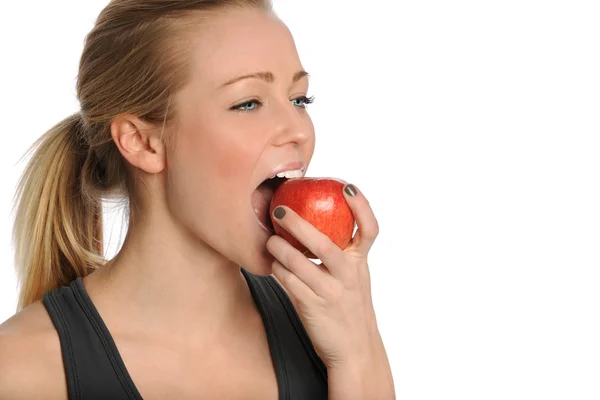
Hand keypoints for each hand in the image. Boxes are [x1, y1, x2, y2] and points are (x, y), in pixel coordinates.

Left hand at [265, 183, 381, 368]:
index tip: (347, 187)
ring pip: (301, 263)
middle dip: (299, 223)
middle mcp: (349, 275)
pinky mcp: (313, 307)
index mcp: (361, 264)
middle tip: (280, 210)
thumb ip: (343, 256)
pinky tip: (271, 264)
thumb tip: (314, 226)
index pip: (369, 230)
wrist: (355, 350)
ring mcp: (331, 292)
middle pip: (325, 242)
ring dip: (280, 248)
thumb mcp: (355, 279)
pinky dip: (278, 270)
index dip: (362, 206)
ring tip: (270, 238)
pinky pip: (289, 282)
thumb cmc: (349, 308)